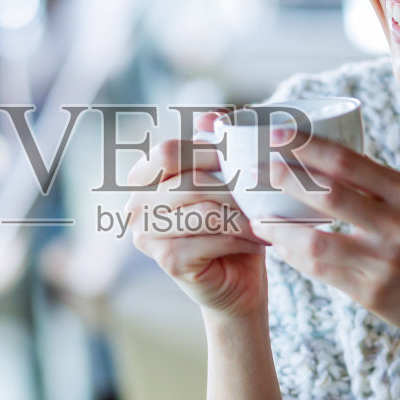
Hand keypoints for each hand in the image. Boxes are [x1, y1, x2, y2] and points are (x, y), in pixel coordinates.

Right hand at [125, 112, 268, 318]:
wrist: (238, 282)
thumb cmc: (230, 226)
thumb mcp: (224, 180)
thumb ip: (213, 147)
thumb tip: (211, 117)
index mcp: (142, 179)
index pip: (168, 152)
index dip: (207, 152)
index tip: (240, 161)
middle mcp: (135, 205)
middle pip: (189, 181)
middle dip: (233, 187)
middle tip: (264, 193)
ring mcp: (146, 235)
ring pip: (203, 210)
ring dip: (241, 214)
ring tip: (263, 218)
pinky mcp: (166, 260)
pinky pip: (210, 237)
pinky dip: (241, 237)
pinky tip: (257, 240)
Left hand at [257, 135, 399, 346]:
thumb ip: (377, 189)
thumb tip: (322, 164)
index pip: (349, 162)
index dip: (308, 146)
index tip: (277, 133)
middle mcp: (397, 224)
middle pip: (329, 194)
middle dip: (286, 179)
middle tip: (256, 170)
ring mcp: (384, 260)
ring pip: (316, 240)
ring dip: (280, 228)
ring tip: (257, 217)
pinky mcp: (372, 292)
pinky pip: (321, 271)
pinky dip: (294, 257)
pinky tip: (279, 247)